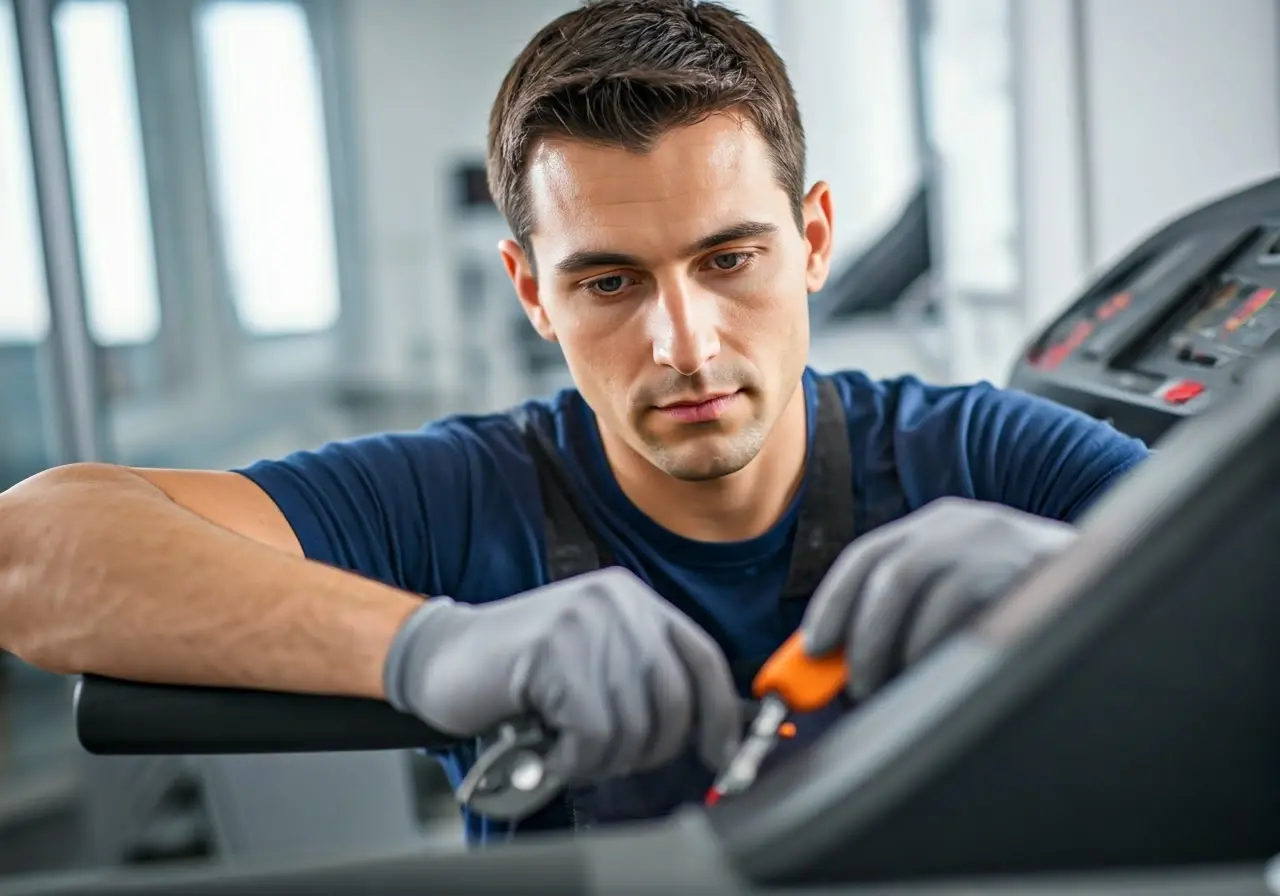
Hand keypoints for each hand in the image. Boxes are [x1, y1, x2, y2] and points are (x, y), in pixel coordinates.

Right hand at [382, 567, 741, 785]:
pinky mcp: (553, 651)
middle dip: (650, 749)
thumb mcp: (593, 658)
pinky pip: (593, 733)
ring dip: (603, 758)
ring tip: (569, 748)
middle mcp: (617, 602)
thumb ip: (642, 678)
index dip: (720, 714)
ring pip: (634, 725)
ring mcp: (585, 622)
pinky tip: (550, 748)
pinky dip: (574, 758)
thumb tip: (704, 730)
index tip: (721, 753)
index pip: (702, 658)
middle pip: (674, 700)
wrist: (442, 657)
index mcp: (633, 599)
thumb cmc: (517, 671)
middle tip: (608, 758)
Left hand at [801, 498, 1075, 699]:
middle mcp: (960, 524)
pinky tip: (938, 674)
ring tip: (892, 687)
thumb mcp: (957, 597)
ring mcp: (994, 541)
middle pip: (887, 573)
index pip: (867, 556)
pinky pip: (960, 613)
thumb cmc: (1021, 604)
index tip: (813, 648)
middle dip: (860, 634)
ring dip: (894, 649)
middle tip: (854, 684)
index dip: (833, 602)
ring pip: (915, 590)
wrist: (1111, 587)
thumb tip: (841, 662)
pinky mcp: (1023, 568)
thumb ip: (906, 615)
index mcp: (937, 526)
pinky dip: (936, 648)